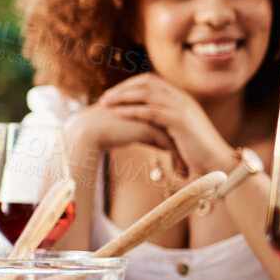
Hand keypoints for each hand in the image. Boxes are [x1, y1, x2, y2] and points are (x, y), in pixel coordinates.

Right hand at [66, 102, 184, 177]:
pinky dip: (177, 159)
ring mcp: (153, 117)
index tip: (181, 157)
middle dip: (184, 148)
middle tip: (190, 166)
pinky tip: (180, 174)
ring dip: (183, 156)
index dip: (176, 140)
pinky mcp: (151, 127)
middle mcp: (154, 108)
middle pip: (176, 129)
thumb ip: (144, 131)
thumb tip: (156, 142)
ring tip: (185, 174)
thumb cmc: (103, 130)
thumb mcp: (128, 129)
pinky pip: (170, 145)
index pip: (170, 123)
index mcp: (149, 106)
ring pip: (176, 137)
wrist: (89, 130)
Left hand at [96, 74, 238, 178]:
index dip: (130, 85)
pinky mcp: (181, 122)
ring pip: (148, 94)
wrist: (219, 163)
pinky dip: (133, 111)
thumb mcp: (179, 132)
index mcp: (182, 98)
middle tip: (104, 97)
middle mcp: (182, 99)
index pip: (152, 81)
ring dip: (124, 97)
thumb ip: (165, 122)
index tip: (113, 93)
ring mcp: (182, 109)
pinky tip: (118, 114)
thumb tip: (145, 122)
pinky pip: (152, 112)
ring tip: (106, 104)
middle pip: (147, 83)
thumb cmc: (197, 152)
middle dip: (123, 88)